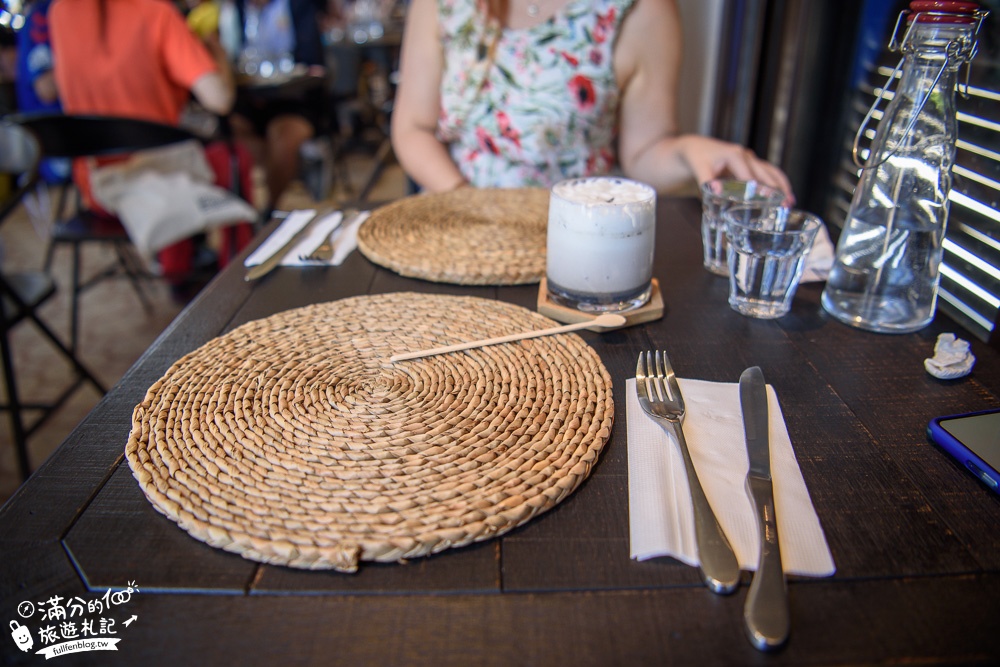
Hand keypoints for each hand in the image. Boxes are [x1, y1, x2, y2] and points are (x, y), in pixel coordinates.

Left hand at [678, 135, 794, 203]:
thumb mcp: (697, 168)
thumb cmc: (694, 157)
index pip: (750, 177)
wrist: (691, 149)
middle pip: (766, 174)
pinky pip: (766, 175)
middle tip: (786, 205)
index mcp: (734, 155)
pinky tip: (783, 196)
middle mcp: (745, 156)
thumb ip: (706, 181)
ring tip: (790, 202)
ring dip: (781, 186)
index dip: (760, 191)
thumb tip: (716, 193)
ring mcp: (748, 161)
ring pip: (770, 173)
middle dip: (777, 189)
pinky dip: (775, 185)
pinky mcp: (748, 167)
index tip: (770, 203)